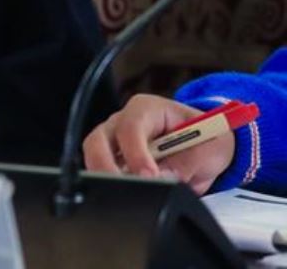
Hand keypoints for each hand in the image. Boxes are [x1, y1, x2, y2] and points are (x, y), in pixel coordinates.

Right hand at [83, 94, 233, 193]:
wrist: (206, 146)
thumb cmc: (206, 137)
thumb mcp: (212, 147)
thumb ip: (190, 160)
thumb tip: (165, 176)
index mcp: (147, 109)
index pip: (130, 127)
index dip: (136, 153)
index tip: (149, 176)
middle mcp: (123, 121)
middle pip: (98, 140)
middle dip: (106, 166)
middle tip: (126, 189)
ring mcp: (115, 142)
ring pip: (94, 157)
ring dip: (107, 178)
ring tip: (128, 196)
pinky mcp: (114, 161)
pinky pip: (103, 173)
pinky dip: (111, 186)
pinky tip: (128, 196)